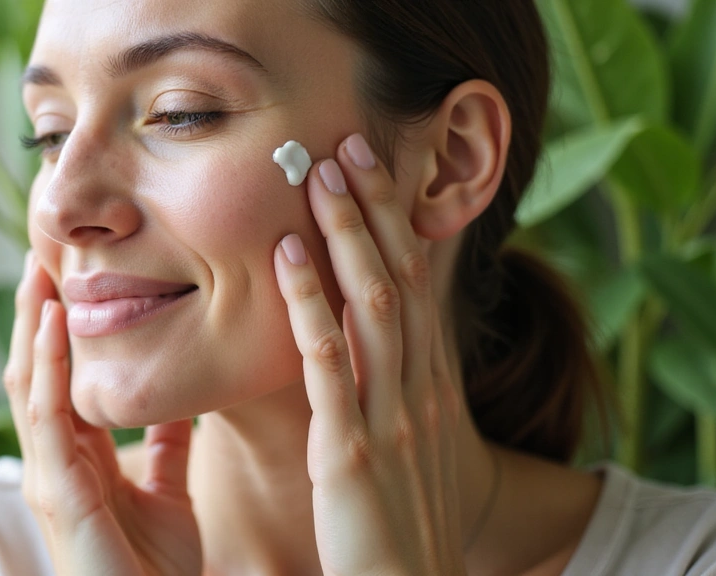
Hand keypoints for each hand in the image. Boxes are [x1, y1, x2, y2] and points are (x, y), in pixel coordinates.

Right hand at [3, 253, 202, 574]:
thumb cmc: (155, 567)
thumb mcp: (166, 491)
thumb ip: (166, 445)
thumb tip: (179, 402)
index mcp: (75, 457)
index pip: (57, 377)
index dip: (58, 328)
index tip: (67, 275)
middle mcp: (52, 460)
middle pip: (33, 369)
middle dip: (35, 313)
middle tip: (42, 252)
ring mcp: (47, 474)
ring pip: (28, 383)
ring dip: (32, 325)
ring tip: (39, 270)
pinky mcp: (56, 491)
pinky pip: (46, 417)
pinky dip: (47, 366)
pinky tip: (53, 324)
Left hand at [273, 134, 466, 575]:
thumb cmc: (393, 527)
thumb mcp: (402, 449)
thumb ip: (384, 396)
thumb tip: (352, 351)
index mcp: (428, 388)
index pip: (416, 286)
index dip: (397, 223)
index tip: (374, 169)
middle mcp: (418, 390)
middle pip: (401, 277)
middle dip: (376, 207)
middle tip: (348, 144)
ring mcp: (390, 416)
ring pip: (373, 302)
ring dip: (348, 232)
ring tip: (320, 173)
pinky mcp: (353, 449)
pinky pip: (330, 361)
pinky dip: (310, 302)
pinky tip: (287, 257)